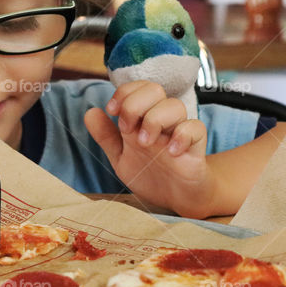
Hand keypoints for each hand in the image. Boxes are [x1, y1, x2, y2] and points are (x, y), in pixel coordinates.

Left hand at [84, 81, 216, 217]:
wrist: (173, 199)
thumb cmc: (149, 174)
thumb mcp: (120, 158)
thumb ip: (106, 136)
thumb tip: (89, 112)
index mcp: (142, 119)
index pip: (137, 88)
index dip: (123, 93)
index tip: (112, 110)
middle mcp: (161, 121)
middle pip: (155, 90)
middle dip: (135, 104)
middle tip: (127, 130)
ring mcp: (179, 132)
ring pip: (174, 105)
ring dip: (154, 120)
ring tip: (145, 144)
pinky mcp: (196, 146)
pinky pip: (196, 128)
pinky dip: (182, 136)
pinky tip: (171, 152)